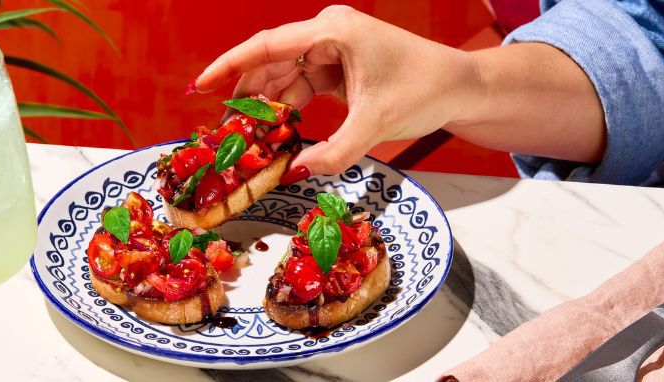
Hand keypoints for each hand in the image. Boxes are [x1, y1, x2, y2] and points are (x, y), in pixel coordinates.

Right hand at [191, 5, 483, 177]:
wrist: (463, 87)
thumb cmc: (426, 90)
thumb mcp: (375, 125)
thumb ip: (332, 152)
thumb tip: (292, 173)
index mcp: (332, 31)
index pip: (267, 46)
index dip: (230, 66)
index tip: (200, 86)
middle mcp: (327, 33)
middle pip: (271, 63)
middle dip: (248, 97)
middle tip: (226, 130)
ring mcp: (333, 50)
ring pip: (285, 78)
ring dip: (269, 107)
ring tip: (249, 139)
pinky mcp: (339, 68)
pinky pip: (302, 87)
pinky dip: (290, 110)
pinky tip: (279, 134)